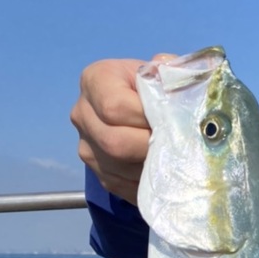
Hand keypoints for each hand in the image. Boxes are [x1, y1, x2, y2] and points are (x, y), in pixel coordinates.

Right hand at [70, 54, 173, 203]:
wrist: (138, 109)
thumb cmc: (153, 88)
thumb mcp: (160, 72)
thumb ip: (168, 71)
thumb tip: (168, 72)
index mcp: (95, 80)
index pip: (115, 107)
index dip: (146, 118)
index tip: (169, 119)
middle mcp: (82, 114)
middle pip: (114, 143)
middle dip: (150, 147)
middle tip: (176, 145)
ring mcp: (87, 148)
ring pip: (120, 168)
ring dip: (152, 167)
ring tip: (173, 157)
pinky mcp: (99, 174)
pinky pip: (124, 186)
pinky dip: (148, 183)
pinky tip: (163, 171)